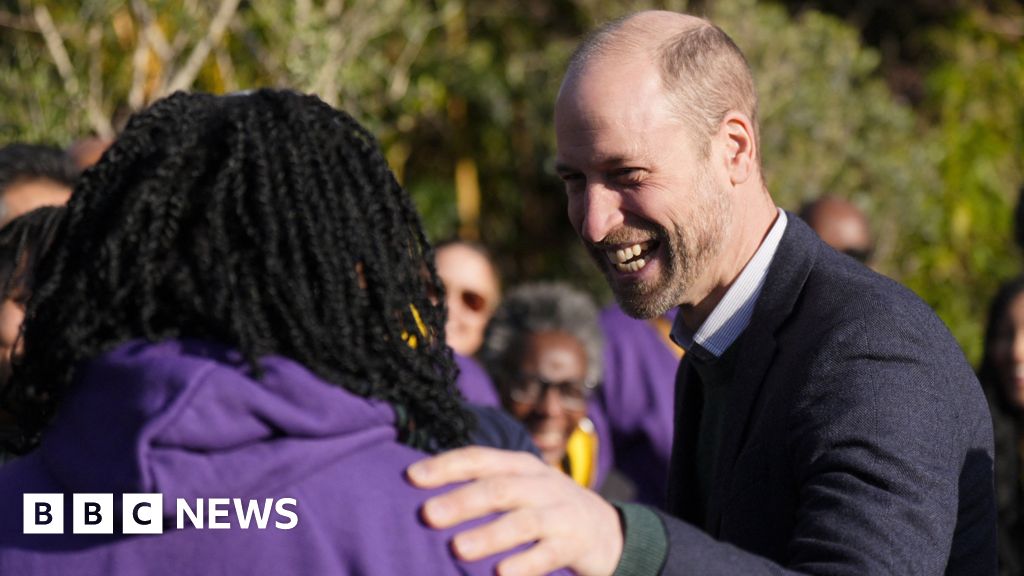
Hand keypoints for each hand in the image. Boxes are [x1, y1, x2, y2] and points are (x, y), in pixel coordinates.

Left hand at [407, 446, 622, 575]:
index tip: (412, 477)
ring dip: (489, 535)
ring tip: (458, 549)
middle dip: (462, 500)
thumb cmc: (546, 508)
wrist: (607, 531)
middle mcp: (541, 484)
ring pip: (522, 522)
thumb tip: (424, 495)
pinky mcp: (574, 545)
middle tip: (428, 515)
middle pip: (498, 488)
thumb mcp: (521, 487)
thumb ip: (485, 485)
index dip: (447, 465)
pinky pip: (547, 555)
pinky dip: (524, 566)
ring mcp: (560, 514)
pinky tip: (500, 575)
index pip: (481, 459)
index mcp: (521, 466)